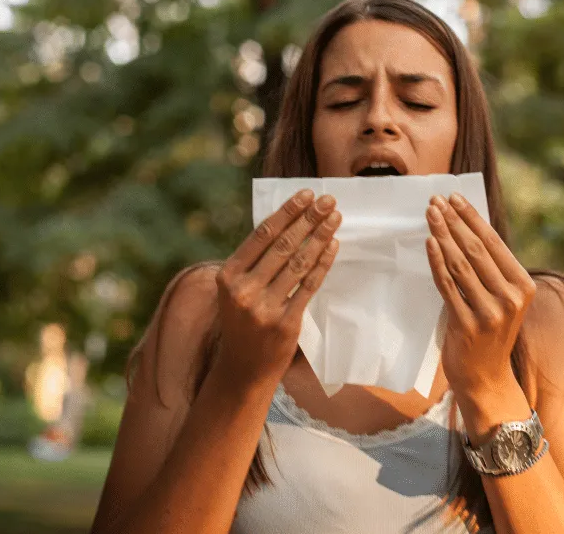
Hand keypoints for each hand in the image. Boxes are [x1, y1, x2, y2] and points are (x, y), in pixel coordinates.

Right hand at [213, 189, 340, 389]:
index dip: (286, 212)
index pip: (262, 234)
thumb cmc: (243, 322)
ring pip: (298, 262)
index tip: (306, 194)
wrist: (243, 370)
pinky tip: (333, 245)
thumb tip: (287, 222)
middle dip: (309, 218)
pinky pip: (308, 286)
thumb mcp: (236, 290)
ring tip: (335, 218)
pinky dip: (322, 263)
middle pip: (283, 245)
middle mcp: (243, 290)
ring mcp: (264, 308)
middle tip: (328, 200)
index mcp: (227, 276)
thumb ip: (253, 262)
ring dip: (320, 236)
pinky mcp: (285, 323)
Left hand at [425, 192, 536, 397]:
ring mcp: (490, 312)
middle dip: (453, 221)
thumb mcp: (501, 299)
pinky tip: (430, 243)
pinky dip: (437, 262)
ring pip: (461, 264)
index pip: (494, 242)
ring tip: (429, 214)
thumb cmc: (490, 333)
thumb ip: (490, 270)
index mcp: (523, 286)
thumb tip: (466, 227)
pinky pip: (448, 286)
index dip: (472, 217)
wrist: (486, 379)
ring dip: (442, 235)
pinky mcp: (467, 325)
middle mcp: (511, 297)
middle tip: (434, 200)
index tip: (453, 197)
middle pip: (476, 249)